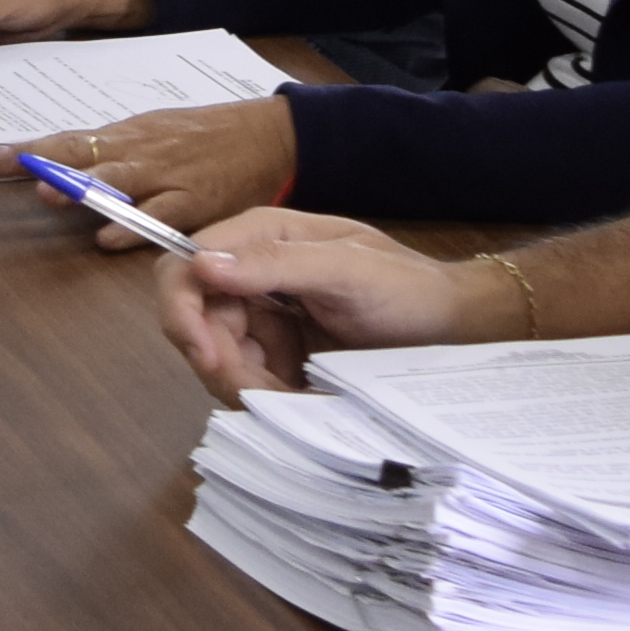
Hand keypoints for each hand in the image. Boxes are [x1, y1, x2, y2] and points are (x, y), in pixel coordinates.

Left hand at [0, 96, 299, 241]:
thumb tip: (64, 167)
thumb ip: (111, 154)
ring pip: (118, 181)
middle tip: (11, 168)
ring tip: (51, 195)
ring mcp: (168, 177)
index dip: (26, 151)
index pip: (67, 141)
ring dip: (82, 190)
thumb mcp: (156, 133)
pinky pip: (160, 216)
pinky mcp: (195, 202)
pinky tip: (109, 238)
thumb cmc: (208, 138)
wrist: (272, 138)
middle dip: (43, 163)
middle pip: (84, 156)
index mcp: (128, 135)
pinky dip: (133, 227)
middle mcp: (141, 152)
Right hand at [157, 210, 475, 398]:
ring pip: (216, 354)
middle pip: (195, 320)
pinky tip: (297, 395)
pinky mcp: (275, 346)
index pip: (185, 267)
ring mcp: (262, 310)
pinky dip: (262, 392)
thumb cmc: (408, 287)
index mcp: (261, 235)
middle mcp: (251, 270)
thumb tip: (204, 265)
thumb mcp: (348, 269)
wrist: (447, 326)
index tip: (206, 354)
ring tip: (292, 393)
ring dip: (244, 382)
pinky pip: (244, 374)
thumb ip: (277, 263)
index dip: (181, 311)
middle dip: (218, 359)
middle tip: (260, 389)